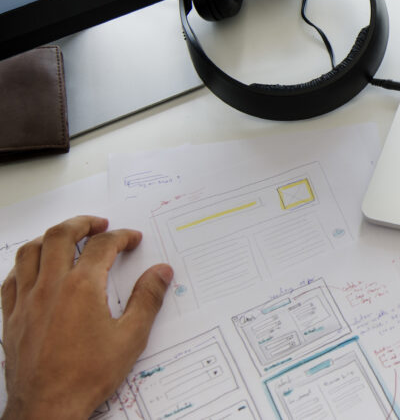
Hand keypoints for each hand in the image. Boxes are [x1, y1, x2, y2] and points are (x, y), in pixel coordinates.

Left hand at [1, 216, 171, 419]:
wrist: (48, 407)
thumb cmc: (87, 376)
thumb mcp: (130, 337)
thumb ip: (147, 299)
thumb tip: (161, 272)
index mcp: (81, 287)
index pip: (102, 246)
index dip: (121, 237)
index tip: (132, 239)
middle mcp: (50, 287)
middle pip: (61, 236)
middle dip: (82, 223)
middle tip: (98, 224)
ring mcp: (26, 301)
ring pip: (31, 252)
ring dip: (50, 237)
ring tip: (66, 236)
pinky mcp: (11, 318)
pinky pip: (11, 279)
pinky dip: (24, 265)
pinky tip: (33, 269)